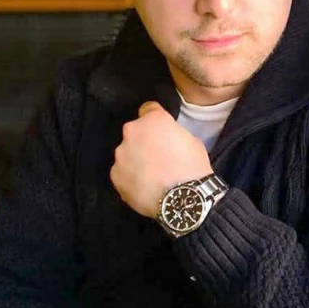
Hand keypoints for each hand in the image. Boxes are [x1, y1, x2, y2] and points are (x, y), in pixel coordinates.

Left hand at [110, 101, 212, 218]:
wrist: (184, 199)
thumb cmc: (193, 167)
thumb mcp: (192, 141)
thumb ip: (174, 134)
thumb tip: (168, 139)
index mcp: (153, 120)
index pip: (148, 109)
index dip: (155, 119)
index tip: (160, 130)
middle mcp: (132, 132)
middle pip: (135, 132)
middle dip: (143, 141)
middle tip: (157, 156)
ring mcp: (121, 154)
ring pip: (126, 153)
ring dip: (135, 159)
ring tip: (150, 175)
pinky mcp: (115, 175)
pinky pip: (122, 172)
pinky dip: (130, 177)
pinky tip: (143, 187)